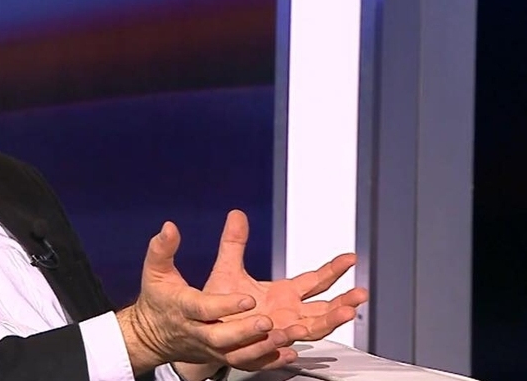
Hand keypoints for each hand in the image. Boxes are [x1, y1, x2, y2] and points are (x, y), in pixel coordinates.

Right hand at [116, 221, 290, 376]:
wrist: (153, 336)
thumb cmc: (158, 302)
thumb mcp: (155, 272)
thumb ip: (162, 249)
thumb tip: (169, 228)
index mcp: (184, 308)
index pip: (204, 309)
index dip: (225, 306)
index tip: (247, 298)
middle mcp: (199, 332)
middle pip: (222, 336)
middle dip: (245, 331)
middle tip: (267, 321)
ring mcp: (212, 348)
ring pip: (238, 354)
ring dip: (263, 347)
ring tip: (286, 334)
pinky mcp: (223, 356)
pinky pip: (247, 363)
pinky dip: (269, 360)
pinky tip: (289, 351)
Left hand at [202, 210, 368, 368]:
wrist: (201, 327)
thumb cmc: (220, 301)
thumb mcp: (228, 268)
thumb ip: (234, 243)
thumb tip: (237, 214)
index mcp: (285, 294)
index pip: (316, 281)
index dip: (334, 269)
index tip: (351, 258)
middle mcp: (289, 314)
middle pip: (324, 309)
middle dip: (343, 302)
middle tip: (360, 293)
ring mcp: (280, 332)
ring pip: (312, 329)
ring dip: (329, 321)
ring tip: (345, 313)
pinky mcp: (264, 348)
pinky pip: (280, 348)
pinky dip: (291, 342)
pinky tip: (299, 334)